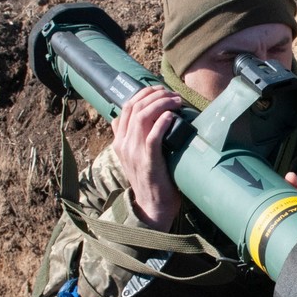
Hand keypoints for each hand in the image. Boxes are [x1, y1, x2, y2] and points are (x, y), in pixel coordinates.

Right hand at [111, 86, 183, 230]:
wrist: (151, 207)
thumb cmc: (149, 180)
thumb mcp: (134, 157)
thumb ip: (130, 139)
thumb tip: (130, 119)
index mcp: (119, 141)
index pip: (127, 107)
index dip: (144, 94)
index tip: (160, 90)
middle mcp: (123, 144)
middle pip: (135, 107)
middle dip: (154, 94)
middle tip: (171, 94)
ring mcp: (134, 152)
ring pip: (143, 116)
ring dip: (161, 104)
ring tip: (176, 101)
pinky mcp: (148, 161)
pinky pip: (152, 135)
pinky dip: (162, 122)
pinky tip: (172, 116)